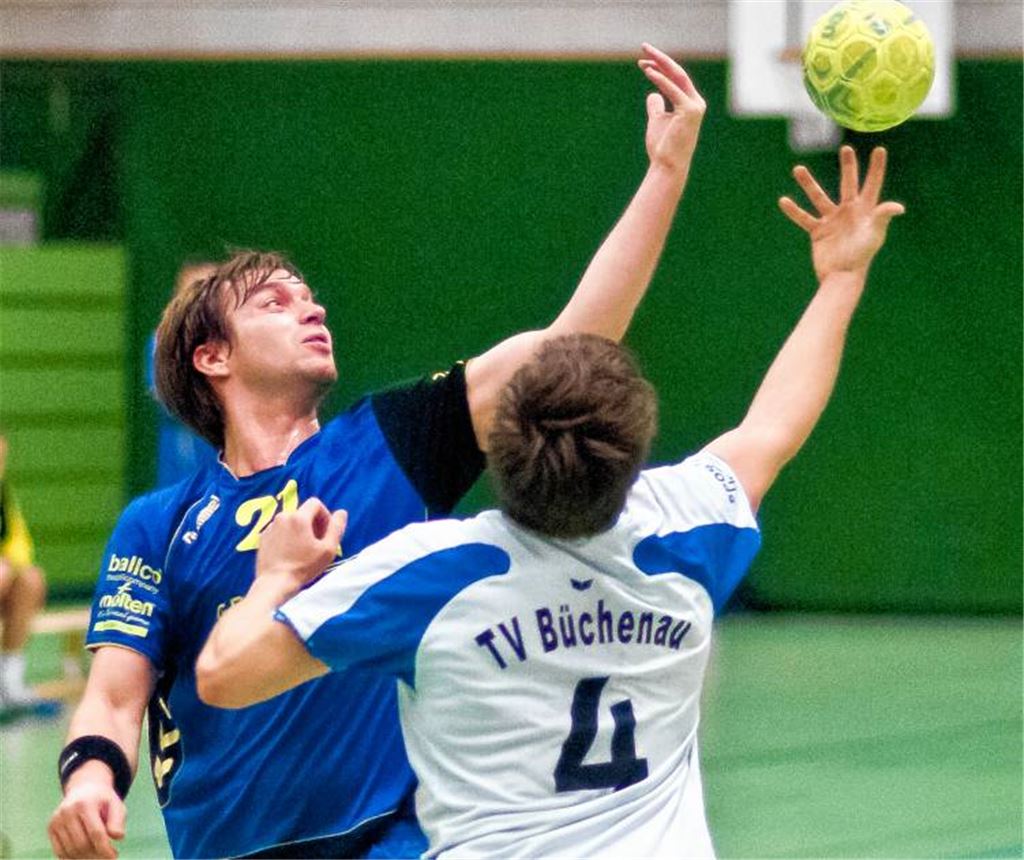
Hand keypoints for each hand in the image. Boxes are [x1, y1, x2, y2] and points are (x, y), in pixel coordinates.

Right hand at [48, 771, 125, 858]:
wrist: (84, 789)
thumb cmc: (103, 801)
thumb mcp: (116, 805)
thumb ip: (118, 820)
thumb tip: (117, 837)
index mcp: (85, 804)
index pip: (95, 832)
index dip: (105, 848)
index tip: (113, 856)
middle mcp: (68, 811)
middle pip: (82, 843)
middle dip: (96, 854)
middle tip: (106, 855)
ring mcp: (57, 820)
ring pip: (70, 850)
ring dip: (85, 858)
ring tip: (98, 855)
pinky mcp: (51, 828)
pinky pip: (60, 851)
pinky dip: (72, 857)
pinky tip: (85, 856)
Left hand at [255, 498, 346, 589]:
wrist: (274, 583)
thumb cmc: (303, 567)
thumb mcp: (328, 549)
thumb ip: (337, 528)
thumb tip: (341, 512)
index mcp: (299, 517)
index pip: (316, 503)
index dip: (325, 515)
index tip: (326, 533)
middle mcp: (282, 517)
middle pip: (303, 512)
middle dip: (313, 524)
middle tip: (317, 544)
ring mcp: (270, 527)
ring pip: (291, 521)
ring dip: (300, 531)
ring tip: (303, 550)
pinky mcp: (263, 537)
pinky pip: (280, 530)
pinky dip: (287, 537)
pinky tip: (290, 553)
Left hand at [638, 43, 705, 176]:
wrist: (667, 166)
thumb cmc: (662, 147)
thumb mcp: (657, 121)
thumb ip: (656, 106)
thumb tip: (653, 94)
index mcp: (690, 103)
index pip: (675, 79)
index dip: (660, 67)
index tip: (643, 62)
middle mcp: (696, 102)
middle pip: (677, 73)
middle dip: (660, 58)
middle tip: (644, 46)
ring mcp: (695, 106)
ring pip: (677, 77)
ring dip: (660, 64)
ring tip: (644, 55)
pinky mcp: (690, 111)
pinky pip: (672, 90)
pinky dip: (660, 79)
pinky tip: (648, 71)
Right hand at [780, 145, 904, 281]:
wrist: (841, 276)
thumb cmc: (861, 256)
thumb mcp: (874, 235)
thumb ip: (882, 217)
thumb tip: (898, 207)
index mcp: (866, 210)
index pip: (872, 184)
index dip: (876, 168)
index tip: (879, 150)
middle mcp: (849, 211)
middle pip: (848, 183)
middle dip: (848, 166)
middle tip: (846, 149)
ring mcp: (832, 220)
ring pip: (819, 197)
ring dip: (808, 183)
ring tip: (797, 169)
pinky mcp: (818, 231)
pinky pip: (804, 218)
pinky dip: (794, 211)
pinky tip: (783, 201)